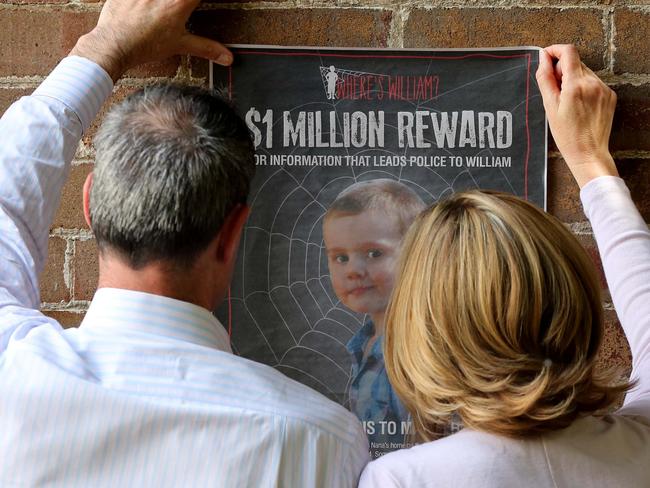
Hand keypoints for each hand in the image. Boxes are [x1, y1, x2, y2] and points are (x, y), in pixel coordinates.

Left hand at [70, 0, 231, 81]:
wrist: (115, 45)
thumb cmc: (145, 45)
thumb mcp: (180, 46)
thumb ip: (206, 48)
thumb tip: (227, 57)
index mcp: (179, 2)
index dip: (198, 1)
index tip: (195, 6)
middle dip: (182, 2)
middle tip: (177, 9)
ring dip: (160, 2)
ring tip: (159, 11)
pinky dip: (141, 0)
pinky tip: (144, 5)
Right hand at [536, 44, 618, 187]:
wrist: (588, 153)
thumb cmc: (567, 135)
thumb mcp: (549, 107)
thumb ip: (545, 79)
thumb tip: (543, 59)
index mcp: (576, 85)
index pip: (568, 52)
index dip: (555, 50)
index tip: (546, 57)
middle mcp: (593, 83)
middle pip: (575, 62)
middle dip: (561, 70)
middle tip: (553, 90)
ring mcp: (604, 89)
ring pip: (584, 73)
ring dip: (572, 80)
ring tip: (566, 102)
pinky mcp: (609, 95)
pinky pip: (593, 83)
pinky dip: (583, 88)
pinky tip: (578, 106)